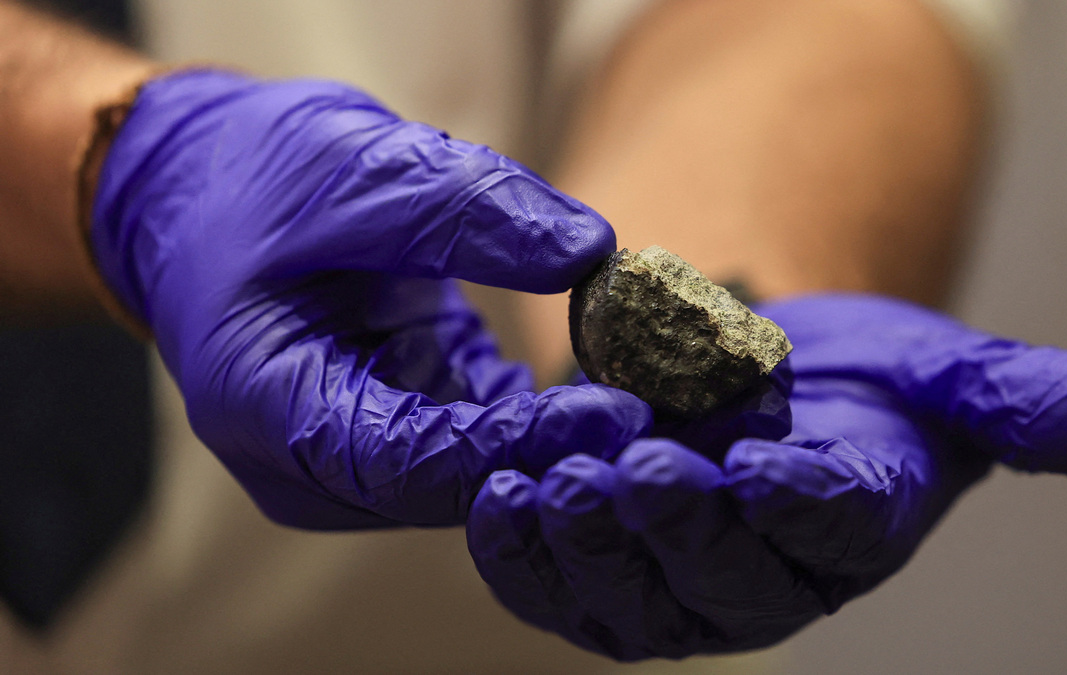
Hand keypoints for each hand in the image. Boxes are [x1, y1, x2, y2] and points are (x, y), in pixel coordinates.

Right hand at [88, 70, 651, 528]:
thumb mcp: (359, 168)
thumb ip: (470, 211)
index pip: (408, 464)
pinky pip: (477, 444)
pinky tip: (609, 385)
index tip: (612, 414)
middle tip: (663, 413)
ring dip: (557, 443)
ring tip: (656, 398)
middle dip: (554, 456)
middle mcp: (307, 461)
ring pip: (473, 478)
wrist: (210, 192)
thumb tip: (592, 253)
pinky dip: (538, 420)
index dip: (517, 448)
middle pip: (450, 489)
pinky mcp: (394, 431)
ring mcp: (351, 458)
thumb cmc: (259, 180)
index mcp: (271, 408)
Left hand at [466, 294, 1066, 659]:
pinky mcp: (599, 577)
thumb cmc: (850, 377)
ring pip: (628, 591)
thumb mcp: (938, 371)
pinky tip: (497, 505)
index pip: (832, 527)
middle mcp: (764, 577)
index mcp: (850, 527)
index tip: (761, 465)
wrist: (749, 374)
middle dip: (675, 525)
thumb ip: (1026, 401)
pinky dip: (523, 553)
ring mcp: (674, 587)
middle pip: (718, 575)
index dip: (798, 501)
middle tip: (636, 467)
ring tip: (550, 481)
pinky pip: (556, 584)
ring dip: (586, 540)